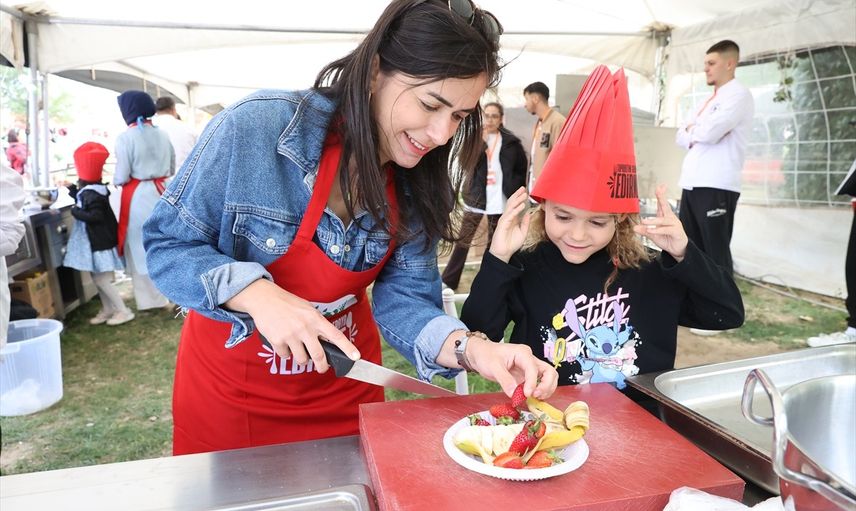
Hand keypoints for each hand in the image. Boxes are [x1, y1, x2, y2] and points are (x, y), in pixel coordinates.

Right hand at [225, 279, 358, 372]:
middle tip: (322, 368)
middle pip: (319, 355)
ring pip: (301, 359)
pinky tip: (282, 341)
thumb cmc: (288, 304)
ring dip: (300, 358)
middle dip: (322, 366)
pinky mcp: (278, 340)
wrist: (264, 299)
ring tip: (296, 347)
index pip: (336, 336)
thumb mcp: (308, 310)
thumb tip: (326, 341)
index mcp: (316, 319)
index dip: (347, 348)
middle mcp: (305, 328)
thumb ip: (317, 325)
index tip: (356, 357)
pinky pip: (285, 355)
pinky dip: (284, 352)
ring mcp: (291, 335)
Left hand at [467, 336, 558, 399]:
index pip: (533, 368)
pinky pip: (539, 384)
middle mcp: (530, 360)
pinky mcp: (527, 377)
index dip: (532, 382)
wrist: (480, 354)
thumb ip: (504, 380)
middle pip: (549, 371)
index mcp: (523, 353)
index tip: (527, 395)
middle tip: (536, 396)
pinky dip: (540, 392)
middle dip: (546, 385)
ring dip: (546, 389)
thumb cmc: (486, 356)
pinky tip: (532, 399)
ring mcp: (530, 368)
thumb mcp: (493, 367)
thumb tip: (514, 395)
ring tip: (535, 398)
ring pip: (548, 378)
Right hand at [489, 186, 531, 262]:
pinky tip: (521, 206)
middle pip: (512, 203)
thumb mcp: (523, 232)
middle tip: (524, 188)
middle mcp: (508, 218)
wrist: (504, 253)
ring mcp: (504, 220)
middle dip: (517, 195)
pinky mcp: (503, 224)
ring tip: (523, 194)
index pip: (516, 206)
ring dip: (517, 200)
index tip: (525, 192)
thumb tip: (528, 214)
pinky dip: (516, 210)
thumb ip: (525, 223)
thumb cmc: (511, 244)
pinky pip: (510, 215)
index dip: (520, 198)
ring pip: (511, 207)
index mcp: (512, 219)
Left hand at [633, 184, 687, 260]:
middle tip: (658, 190)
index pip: (662, 204)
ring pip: (663, 220)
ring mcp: (675, 224)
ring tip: (644, 222)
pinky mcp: (677, 232)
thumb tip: (635, 228)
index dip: (661, 195)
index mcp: (664, 217)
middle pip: (666, 206)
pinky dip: (659, 230)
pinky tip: (652, 231)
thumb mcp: (653, 235)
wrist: (677, 249)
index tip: (660, 186)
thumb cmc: (667, 239)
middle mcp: (670, 218)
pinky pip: (667, 229)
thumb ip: (645, 231)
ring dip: (653, 221)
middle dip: (662, 197)